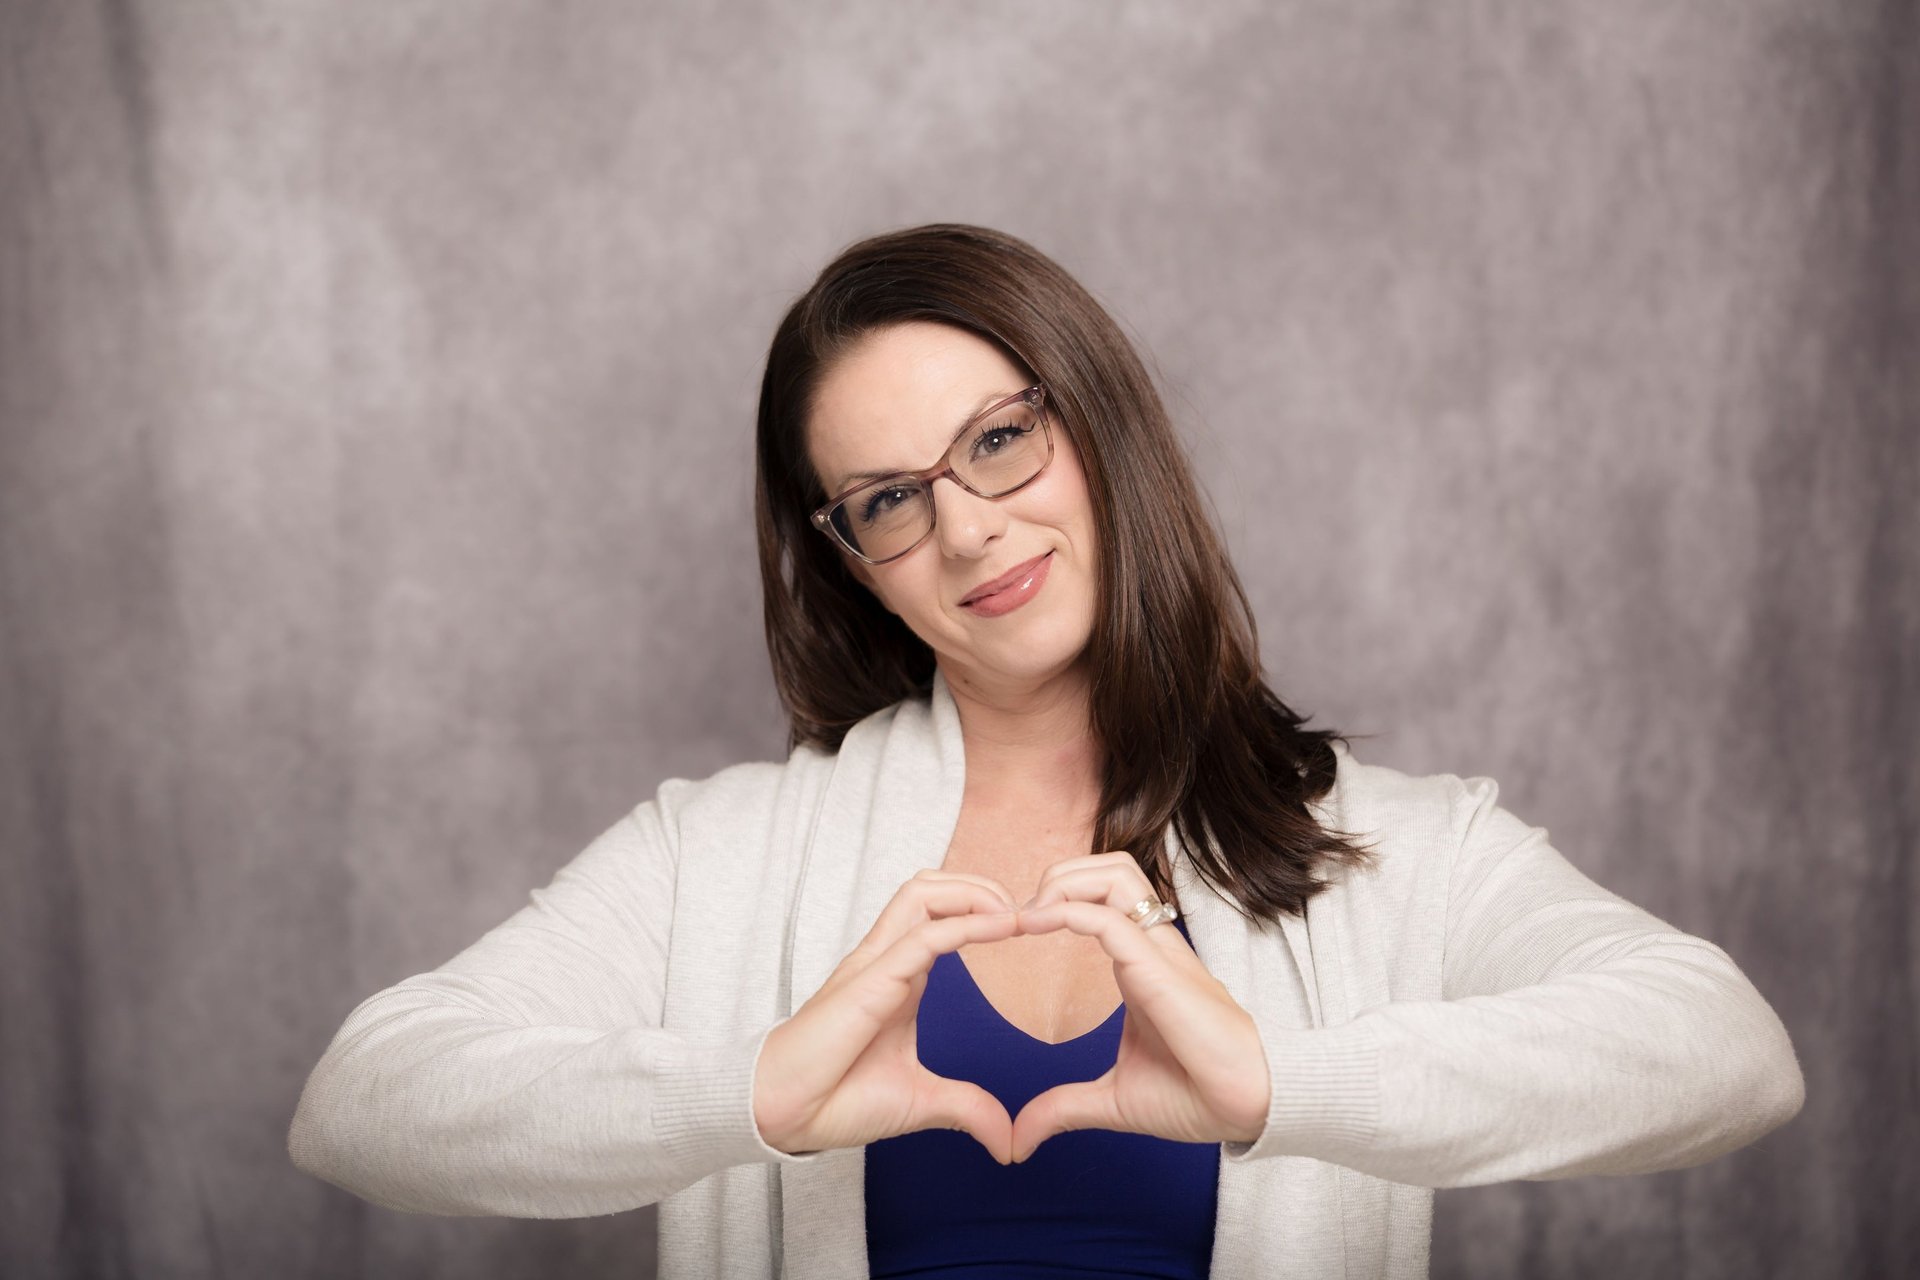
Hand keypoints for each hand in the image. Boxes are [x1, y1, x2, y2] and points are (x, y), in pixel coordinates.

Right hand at [753, 869, 1021, 1162]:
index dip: (982, 910)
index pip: (939, 914)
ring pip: (921, 893)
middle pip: (929, 887)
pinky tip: (1001, 928)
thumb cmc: (838, 1099)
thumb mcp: (921, 1101)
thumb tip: (1008, 1140)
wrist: (787, 1116)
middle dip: (979, 885)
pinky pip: (921, 936)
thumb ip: (968, 1109)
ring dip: (973, 892)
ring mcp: (875, 965)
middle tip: (1024, 912)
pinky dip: (965, 924)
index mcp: (900, 977)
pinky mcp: (869, 982)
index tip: (1028, 930)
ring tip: (1012, 913)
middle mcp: (887, 960)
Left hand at [1009, 851, 1271, 1161]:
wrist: (1248, 1110)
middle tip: (1022, 915)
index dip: (1057, 899)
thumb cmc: (1195, 1096)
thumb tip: (1018, 1140)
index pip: (1103, 898)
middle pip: (1111, 867)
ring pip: (1117, 874)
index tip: (1015, 930)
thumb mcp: (1113, 1101)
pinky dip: (1072, 912)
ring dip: (1067, 881)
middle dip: (1060, 873)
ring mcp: (1159, 954)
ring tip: (1031, 916)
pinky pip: (1114, 920)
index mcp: (1139, 965)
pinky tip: (1038, 927)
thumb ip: (1063, 1109)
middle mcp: (1150, 948)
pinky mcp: (1162, 972)